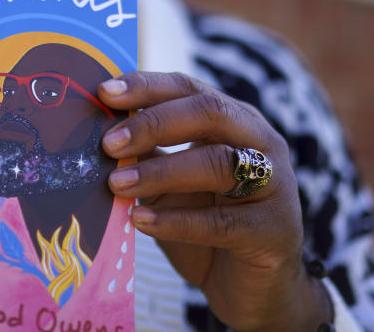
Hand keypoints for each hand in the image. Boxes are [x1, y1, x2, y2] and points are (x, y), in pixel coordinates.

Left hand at [99, 72, 330, 331]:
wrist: (250, 286)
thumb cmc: (205, 222)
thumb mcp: (169, 183)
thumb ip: (146, 154)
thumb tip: (98, 131)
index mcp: (233, 119)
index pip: (189, 87)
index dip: (147, 87)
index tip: (104, 93)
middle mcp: (260, 141)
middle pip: (209, 112)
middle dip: (154, 123)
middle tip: (109, 143)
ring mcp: (274, 184)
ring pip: (219, 164)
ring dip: (161, 171)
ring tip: (117, 184)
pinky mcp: (273, 231)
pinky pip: (222, 223)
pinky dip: (176, 221)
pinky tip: (141, 221)